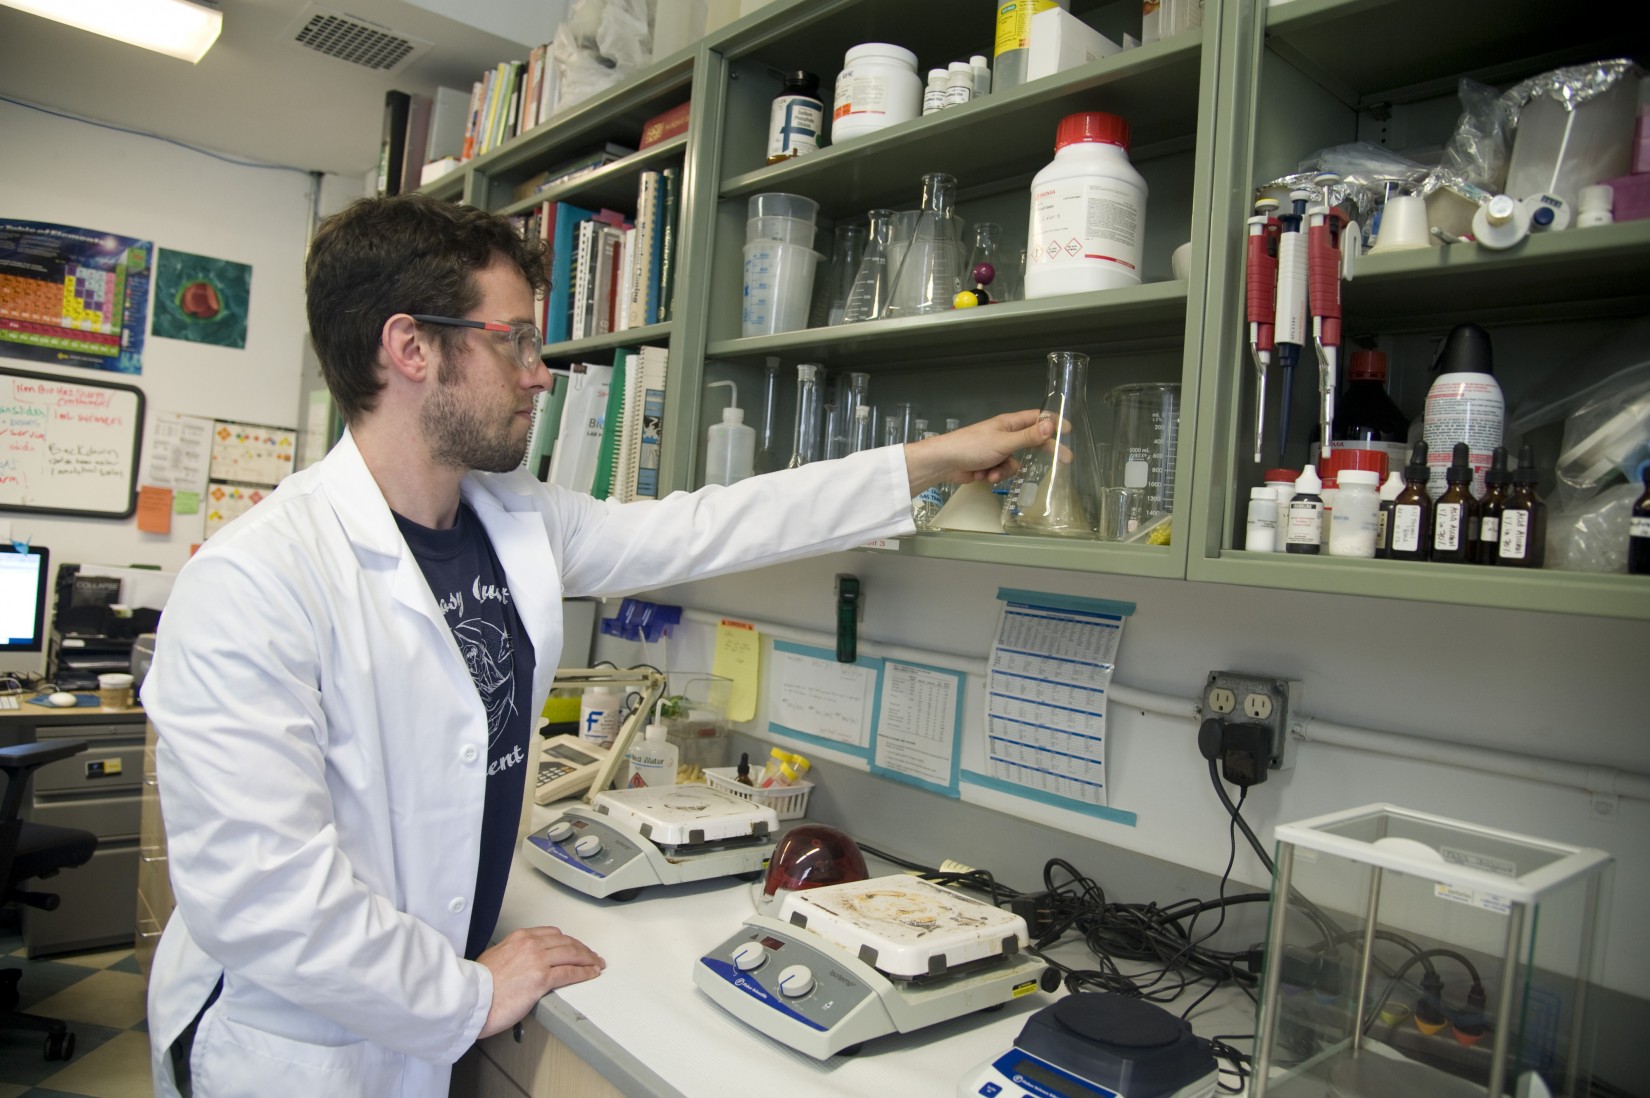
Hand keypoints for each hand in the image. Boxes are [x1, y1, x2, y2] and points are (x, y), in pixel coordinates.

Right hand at [476, 925, 605, 1037]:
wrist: (471, 999)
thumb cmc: (478, 984)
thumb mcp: (494, 957)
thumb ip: (512, 954)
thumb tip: (520, 962)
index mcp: (519, 937)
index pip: (552, 934)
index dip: (567, 941)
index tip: (573, 946)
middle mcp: (531, 945)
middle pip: (566, 942)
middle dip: (582, 949)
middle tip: (591, 955)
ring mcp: (538, 961)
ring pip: (572, 954)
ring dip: (588, 959)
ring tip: (596, 964)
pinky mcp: (542, 979)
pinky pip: (571, 972)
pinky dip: (585, 972)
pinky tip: (590, 974)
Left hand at [902, 410, 1052, 496]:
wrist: (945, 463)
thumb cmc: (971, 446)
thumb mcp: (1004, 442)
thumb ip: (1028, 437)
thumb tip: (1051, 426)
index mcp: (1009, 423)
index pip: (1037, 418)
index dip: (1053, 423)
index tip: (1069, 431)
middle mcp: (1005, 435)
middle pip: (1031, 442)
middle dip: (1042, 452)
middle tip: (1063, 461)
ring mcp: (997, 450)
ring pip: (1016, 463)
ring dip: (1006, 470)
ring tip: (992, 472)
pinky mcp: (989, 464)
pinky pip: (1002, 472)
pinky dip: (994, 475)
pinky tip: (981, 475)